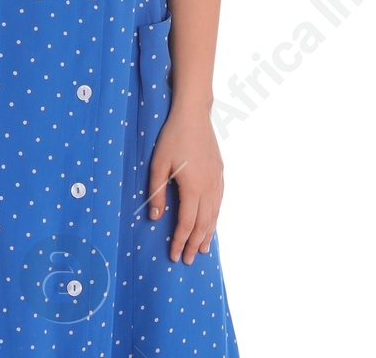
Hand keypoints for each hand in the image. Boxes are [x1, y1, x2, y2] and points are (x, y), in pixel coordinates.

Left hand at [145, 104, 223, 262]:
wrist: (194, 115)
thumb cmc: (172, 137)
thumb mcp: (158, 163)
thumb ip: (157, 192)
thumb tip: (155, 217)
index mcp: (193, 188)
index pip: (186, 224)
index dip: (180, 241)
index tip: (175, 255)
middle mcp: (209, 189)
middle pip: (202, 225)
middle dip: (194, 244)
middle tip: (188, 260)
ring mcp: (217, 181)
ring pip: (214, 216)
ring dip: (207, 234)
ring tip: (202, 249)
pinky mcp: (220, 174)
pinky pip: (219, 203)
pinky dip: (214, 218)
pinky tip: (211, 223)